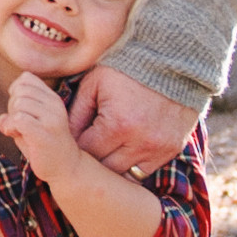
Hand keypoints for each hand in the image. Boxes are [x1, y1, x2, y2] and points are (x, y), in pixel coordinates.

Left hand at [0, 67, 79, 181]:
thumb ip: (18, 110)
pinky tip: (15, 135)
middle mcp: (54, 105)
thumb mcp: (33, 121)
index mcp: (52, 98)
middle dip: (11, 106)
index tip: (19, 109)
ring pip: (18, 103)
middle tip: (18, 123)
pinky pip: (19, 119)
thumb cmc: (44, 144)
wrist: (66, 168)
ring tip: (17, 130)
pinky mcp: (44, 133)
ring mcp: (51, 119)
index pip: (26, 78)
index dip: (15, 92)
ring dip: (11, 118)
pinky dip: (10, 126)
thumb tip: (3, 116)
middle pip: (19, 90)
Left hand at [70, 65, 197, 179]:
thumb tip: (64, 137)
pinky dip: (132, 165)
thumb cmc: (126, 69)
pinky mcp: (171, 149)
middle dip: (91, 160)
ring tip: (104, 150)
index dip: (75, 147)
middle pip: (104, 169)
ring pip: (124, 174)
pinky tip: (124, 150)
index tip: (71, 140)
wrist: (172, 61)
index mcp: (118, 125)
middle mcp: (140, 142)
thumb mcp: (94, 84)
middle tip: (84, 148)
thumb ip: (76, 113)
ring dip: (111, 166)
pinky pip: (145, 171)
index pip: (85, 152)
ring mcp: (158, 149)